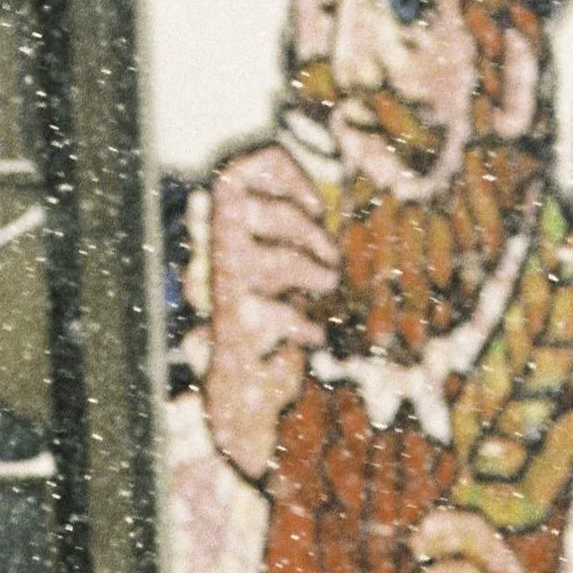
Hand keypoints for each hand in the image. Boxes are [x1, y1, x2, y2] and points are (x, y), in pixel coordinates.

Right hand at [204, 143, 336, 486]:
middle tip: (326, 254)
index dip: (280, 173)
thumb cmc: (278, 325)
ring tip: (328, 286)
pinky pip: (275, 316)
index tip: (316, 205)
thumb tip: (355, 170)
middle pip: (246, 209)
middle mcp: (216, 261)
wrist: (243, 402)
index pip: (236, 172)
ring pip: (271, 259)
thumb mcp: (290, 267)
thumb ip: (300, 227)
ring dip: (312, 269)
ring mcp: (224, 298)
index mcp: (228, 235)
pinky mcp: (235, 338)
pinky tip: (312, 337)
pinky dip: (304, 327)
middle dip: (298, 223)